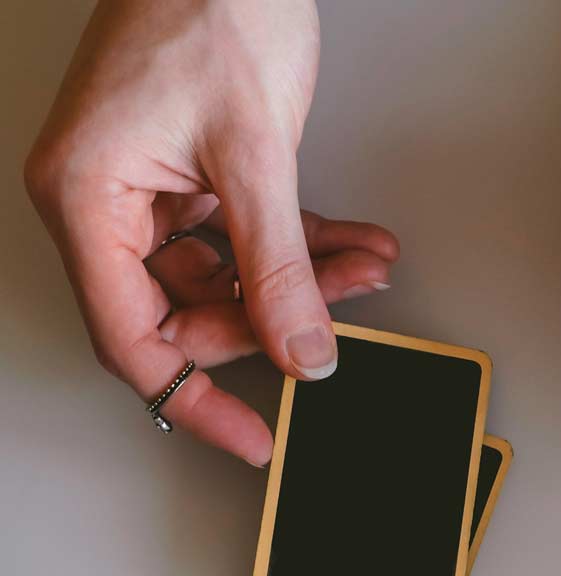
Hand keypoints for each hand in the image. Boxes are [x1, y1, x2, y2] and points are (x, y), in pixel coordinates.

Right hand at [25, 0, 398, 465]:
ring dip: (304, 280)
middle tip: (334, 324)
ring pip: (230, 277)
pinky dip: (303, 246)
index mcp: (87, 200)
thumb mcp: (252, 155)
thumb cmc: (208, 2)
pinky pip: (247, 237)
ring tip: (365, 268)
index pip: (134, 340)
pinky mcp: (194, 176)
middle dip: (272, 319)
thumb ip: (279, 266)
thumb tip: (301, 351)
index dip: (195, 399)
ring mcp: (152, 192)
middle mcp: (109, 203)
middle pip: (188, 312)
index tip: (252, 439)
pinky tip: (354, 247)